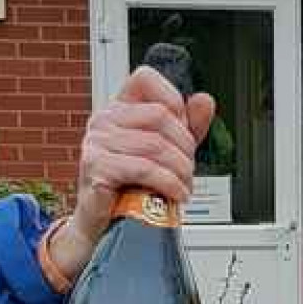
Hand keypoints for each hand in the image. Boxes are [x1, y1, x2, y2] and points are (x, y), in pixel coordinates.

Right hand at [68, 66, 215, 252]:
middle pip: (160, 115)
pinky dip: (168, 183)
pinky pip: (144, 168)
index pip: (145, 79)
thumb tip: (205, 101)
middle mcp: (103, 119)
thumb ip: (185, 128)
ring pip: (156, 144)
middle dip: (185, 147)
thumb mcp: (163, 155)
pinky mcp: (97, 166)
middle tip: (188, 171)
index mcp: (118, 109)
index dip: (172, 100)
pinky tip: (176, 195)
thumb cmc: (130, 189)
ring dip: (180, 170)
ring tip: (184, 187)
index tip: (183, 131)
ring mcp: (97, 141)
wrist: (103, 225)